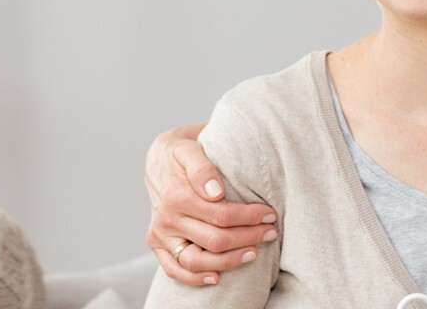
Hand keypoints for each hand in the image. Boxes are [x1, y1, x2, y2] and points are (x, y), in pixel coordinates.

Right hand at [145, 123, 277, 285]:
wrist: (158, 160)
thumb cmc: (182, 154)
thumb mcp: (190, 149)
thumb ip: (202, 168)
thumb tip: (215, 192)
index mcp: (175, 195)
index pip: (221, 214)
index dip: (249, 217)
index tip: (270, 214)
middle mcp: (165, 218)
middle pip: (214, 239)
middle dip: (248, 237)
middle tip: (270, 232)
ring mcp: (160, 234)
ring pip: (196, 261)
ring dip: (229, 261)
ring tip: (253, 253)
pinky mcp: (156, 245)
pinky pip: (174, 270)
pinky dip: (195, 278)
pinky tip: (218, 277)